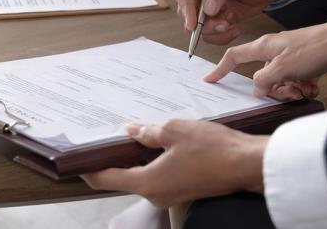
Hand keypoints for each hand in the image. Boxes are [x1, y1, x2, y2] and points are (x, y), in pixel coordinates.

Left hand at [82, 121, 267, 208]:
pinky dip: (159, 162)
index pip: (106, 179)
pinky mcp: (185, 190)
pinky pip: (163, 177)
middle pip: (125, 178)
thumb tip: (133, 132)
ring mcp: (171, 195)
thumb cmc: (215, 148)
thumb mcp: (176, 130)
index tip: (80, 159)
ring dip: (143, 158)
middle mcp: (156, 194)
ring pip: (146, 176)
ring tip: (148, 134)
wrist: (246, 163)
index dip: (90, 168)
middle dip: (120, 157)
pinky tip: (168, 144)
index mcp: (148, 182)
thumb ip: (149, 132)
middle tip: (119, 135)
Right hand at [174, 0, 287, 44]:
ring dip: (213, 31)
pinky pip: (208, 33)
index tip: (193, 25)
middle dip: (203, 23)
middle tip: (223, 24)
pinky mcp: (212, 18)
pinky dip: (220, 36)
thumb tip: (206, 8)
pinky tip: (234, 28)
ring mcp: (204, 5)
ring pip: (196, 26)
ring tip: (230, 25)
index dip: (185, 9)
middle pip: (186, 12)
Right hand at [204, 18, 326, 97]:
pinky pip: (296, 81)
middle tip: (288, 91)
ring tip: (305, 87)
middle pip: (262, 77)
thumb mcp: (282, 68)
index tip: (211, 79)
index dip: (221, 68)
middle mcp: (275, 50)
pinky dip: (304, 86)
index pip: (234, 56)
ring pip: (280, 82)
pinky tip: (314, 85)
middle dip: (274, 90)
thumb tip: (257, 89)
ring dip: (291, 90)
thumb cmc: (316, 48)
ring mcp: (291, 56)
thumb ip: (264, 81)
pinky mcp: (305, 62)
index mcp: (263, 46)